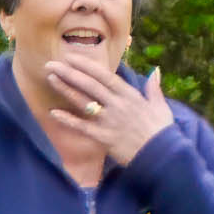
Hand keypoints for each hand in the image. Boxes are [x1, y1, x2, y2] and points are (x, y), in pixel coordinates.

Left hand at [40, 60, 177, 167]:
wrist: (162, 156)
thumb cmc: (161, 131)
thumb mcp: (160, 106)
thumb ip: (154, 88)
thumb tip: (155, 71)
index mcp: (130, 95)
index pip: (104, 76)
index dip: (86, 65)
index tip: (71, 58)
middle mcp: (117, 104)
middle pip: (89, 85)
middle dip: (69, 72)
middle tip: (51, 64)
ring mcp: (109, 121)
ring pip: (83, 101)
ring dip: (66, 89)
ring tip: (51, 78)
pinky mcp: (104, 138)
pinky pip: (83, 127)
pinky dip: (68, 120)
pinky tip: (53, 113)